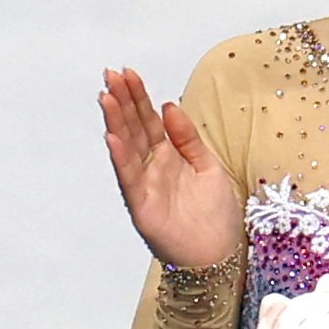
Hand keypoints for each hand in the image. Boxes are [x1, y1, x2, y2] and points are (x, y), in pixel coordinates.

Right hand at [100, 65, 235, 272]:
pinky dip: (121, 158)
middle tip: (110, 74)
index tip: (128, 73)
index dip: (139, 97)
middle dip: (122, 101)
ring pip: (127, 148)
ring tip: (107, 97)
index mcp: (168, 157)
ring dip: (116, 122)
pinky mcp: (142, 206)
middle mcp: (152, 168)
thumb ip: (188, 138)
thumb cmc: (215, 216)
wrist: (220, 255)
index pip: (149, 120)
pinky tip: (113, 137)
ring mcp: (145, 186)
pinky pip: (129, 178)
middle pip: (134, 128)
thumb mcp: (209, 166)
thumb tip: (169, 106)